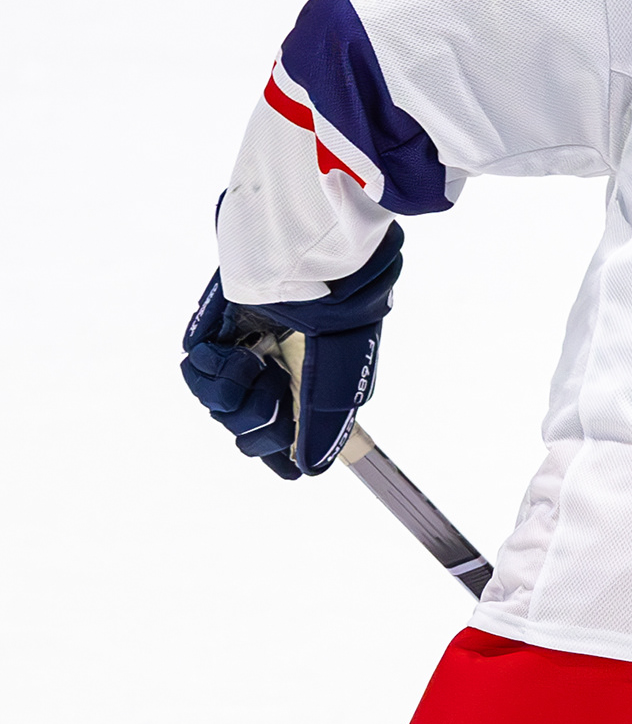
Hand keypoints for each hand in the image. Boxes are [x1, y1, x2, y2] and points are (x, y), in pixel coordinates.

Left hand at [178, 228, 401, 478]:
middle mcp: (276, 372)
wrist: (308, 255)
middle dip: (258, 425)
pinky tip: (236, 352)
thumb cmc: (340, 306)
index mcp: (312, 383)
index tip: (285, 452)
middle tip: (273, 393)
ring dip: (235, 397)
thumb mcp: (341, 375)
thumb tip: (310, 468)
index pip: (284, 440)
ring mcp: (243, 353)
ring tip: (254, 364)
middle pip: (247, 432)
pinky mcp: (213, 333)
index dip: (279, 452)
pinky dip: (213, 372)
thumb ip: (326, 423)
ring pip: (219, 407)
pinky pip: (198, 372)